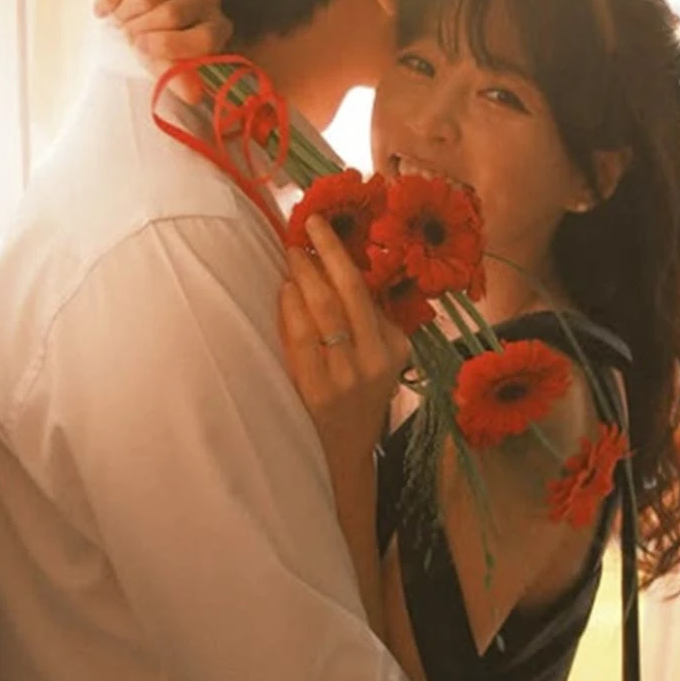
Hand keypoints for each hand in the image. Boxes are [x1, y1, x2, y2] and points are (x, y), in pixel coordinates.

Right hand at [94, 0, 231, 101]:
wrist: (132, 4)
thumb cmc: (153, 38)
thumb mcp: (162, 62)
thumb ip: (176, 76)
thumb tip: (193, 95)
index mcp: (218, 26)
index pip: (204, 38)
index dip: (169, 46)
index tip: (141, 48)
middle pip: (171, 13)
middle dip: (139, 28)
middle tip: (126, 33)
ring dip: (124, 11)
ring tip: (118, 19)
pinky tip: (107, 4)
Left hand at [280, 215, 409, 466]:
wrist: (345, 452)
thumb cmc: (358, 397)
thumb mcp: (380, 361)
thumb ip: (370, 323)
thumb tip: (336, 269)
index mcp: (393, 347)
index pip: (365, 292)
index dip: (340, 255)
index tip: (321, 227)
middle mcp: (375, 360)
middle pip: (348, 292)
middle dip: (324, 252)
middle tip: (304, 228)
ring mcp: (346, 376)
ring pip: (323, 311)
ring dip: (303, 276)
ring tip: (291, 255)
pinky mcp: (317, 391)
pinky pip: (302, 339)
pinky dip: (291, 308)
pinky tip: (285, 291)